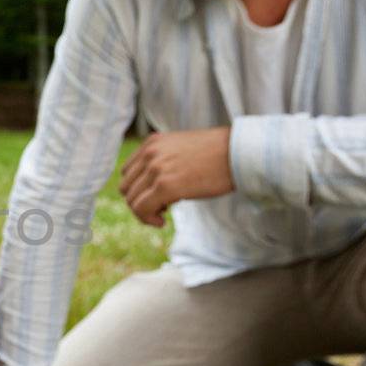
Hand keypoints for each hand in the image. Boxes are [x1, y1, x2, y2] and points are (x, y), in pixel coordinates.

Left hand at [118, 127, 233, 226]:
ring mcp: (155, 169)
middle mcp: (150, 153)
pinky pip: (141, 209)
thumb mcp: (183, 150)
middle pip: (126, 187)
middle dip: (140, 202)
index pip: (128, 172)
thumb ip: (164, 161)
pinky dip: (148, 220)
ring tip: (164, 214)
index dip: (139, 189)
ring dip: (144, 212)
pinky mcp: (164, 186)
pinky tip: (163, 222)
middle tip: (162, 208)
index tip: (157, 198)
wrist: (239, 153)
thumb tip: (154, 190)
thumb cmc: (219, 155)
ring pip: (131, 200)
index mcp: (152, 143)